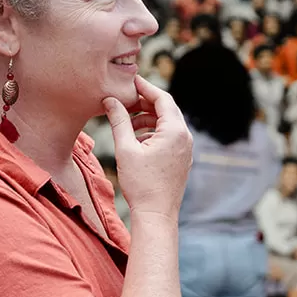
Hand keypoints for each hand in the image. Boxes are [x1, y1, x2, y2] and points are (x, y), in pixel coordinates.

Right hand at [104, 75, 192, 222]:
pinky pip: (170, 137)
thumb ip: (118, 121)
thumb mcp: (125, 149)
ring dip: (148, 119)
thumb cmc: (141, 184)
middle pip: (167, 109)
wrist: (157, 215)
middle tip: (125, 99)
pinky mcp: (182, 159)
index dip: (145, 87)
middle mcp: (186, 137)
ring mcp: (186, 149)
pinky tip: (137, 140)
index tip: (130, 80)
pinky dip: (154, 132)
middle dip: (145, 102)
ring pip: (168, 124)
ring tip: (127, 122)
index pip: (162, 98)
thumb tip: (110, 100)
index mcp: (175, 131)